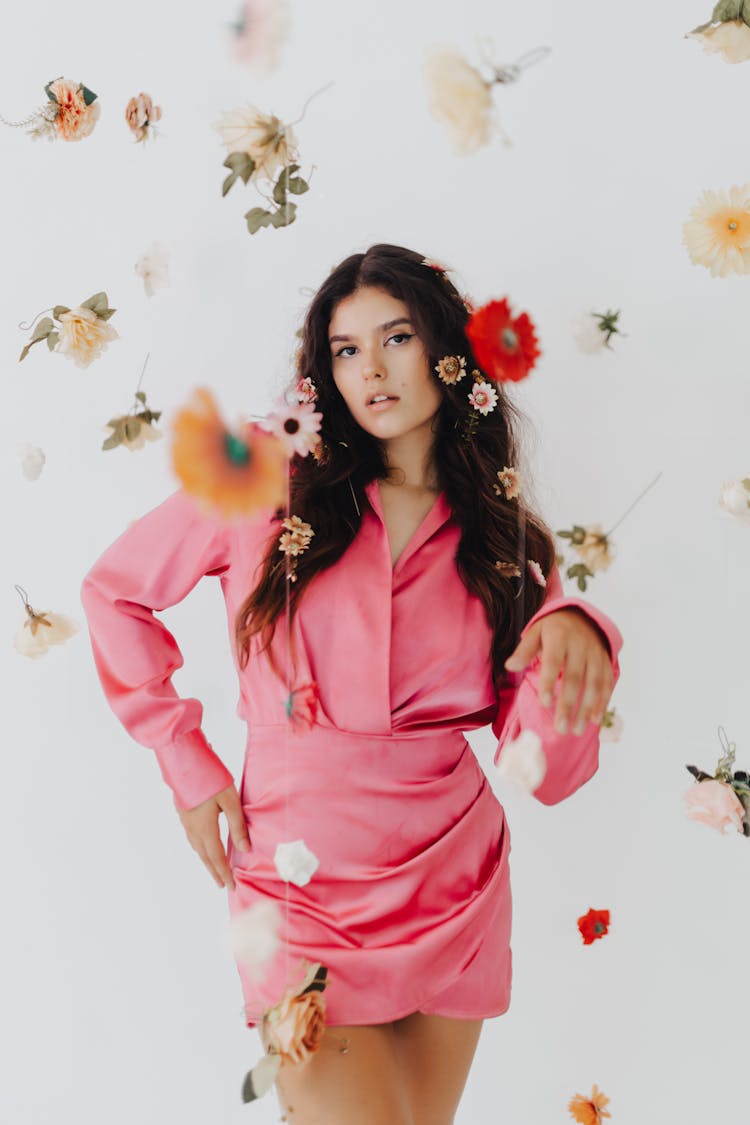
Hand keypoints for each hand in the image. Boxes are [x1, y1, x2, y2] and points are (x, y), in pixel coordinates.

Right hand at [177, 784, 250, 890]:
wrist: (185, 761)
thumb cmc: (211, 778)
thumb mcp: (230, 800)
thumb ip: (238, 825)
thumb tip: (245, 849)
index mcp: (205, 828)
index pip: (216, 857)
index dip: (224, 873)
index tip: (230, 886)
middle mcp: (193, 828)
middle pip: (204, 856)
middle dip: (214, 871)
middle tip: (222, 884)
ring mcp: (185, 821)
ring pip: (197, 848)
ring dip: (206, 860)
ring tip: (214, 868)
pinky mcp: (183, 813)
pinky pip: (192, 838)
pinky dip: (200, 848)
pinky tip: (203, 844)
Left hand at [504, 608, 614, 735]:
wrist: (581, 616)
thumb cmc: (553, 629)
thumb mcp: (535, 632)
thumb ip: (524, 650)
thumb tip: (510, 666)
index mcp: (559, 636)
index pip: (553, 661)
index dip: (549, 682)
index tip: (544, 704)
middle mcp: (580, 645)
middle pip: (574, 677)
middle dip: (568, 704)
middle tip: (560, 729)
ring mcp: (596, 653)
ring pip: (593, 684)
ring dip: (587, 709)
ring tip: (577, 730)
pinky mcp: (606, 661)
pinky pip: (607, 683)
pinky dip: (603, 702)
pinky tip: (595, 719)